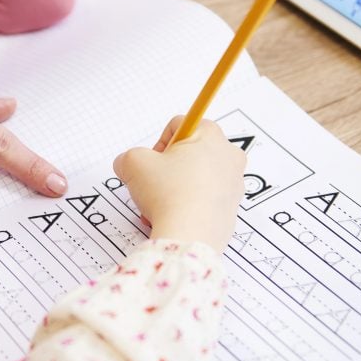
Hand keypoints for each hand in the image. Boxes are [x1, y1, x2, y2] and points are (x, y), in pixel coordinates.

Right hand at [113, 117, 245, 250]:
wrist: (190, 236)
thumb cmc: (169, 194)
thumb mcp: (134, 164)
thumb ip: (128, 157)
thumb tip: (126, 163)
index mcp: (212, 136)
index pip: (181, 124)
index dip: (160, 142)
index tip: (154, 160)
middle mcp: (229, 157)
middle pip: (191, 152)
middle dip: (170, 166)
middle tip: (156, 181)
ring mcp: (233, 185)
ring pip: (197, 177)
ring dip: (176, 187)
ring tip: (161, 203)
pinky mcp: (231, 210)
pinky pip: (204, 199)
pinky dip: (188, 204)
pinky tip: (173, 216)